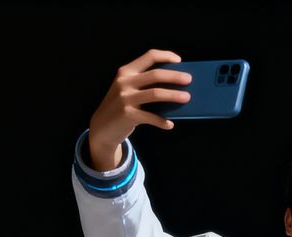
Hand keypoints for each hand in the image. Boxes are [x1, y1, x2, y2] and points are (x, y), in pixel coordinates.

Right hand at [86, 49, 192, 168]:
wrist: (102, 126)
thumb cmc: (122, 106)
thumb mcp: (128, 89)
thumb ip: (144, 84)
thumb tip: (175, 85)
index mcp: (126, 71)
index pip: (149, 56)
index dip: (165, 56)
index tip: (179, 60)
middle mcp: (125, 82)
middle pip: (155, 75)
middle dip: (175, 76)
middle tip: (189, 79)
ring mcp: (125, 98)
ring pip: (156, 94)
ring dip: (173, 95)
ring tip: (187, 98)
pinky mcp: (128, 114)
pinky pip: (151, 117)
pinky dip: (162, 121)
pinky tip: (170, 124)